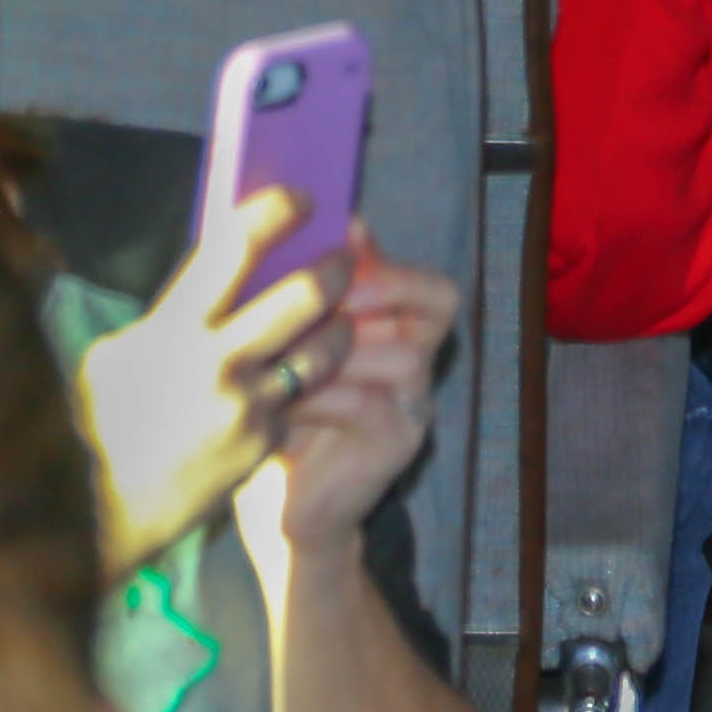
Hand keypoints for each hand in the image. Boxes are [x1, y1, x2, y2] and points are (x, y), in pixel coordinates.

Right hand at [70, 184, 345, 576]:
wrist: (95, 515)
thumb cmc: (95, 424)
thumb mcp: (116, 354)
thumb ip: (170, 316)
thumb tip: (218, 280)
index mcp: (174, 326)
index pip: (238, 247)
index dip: (277, 212)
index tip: (303, 197)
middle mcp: (218, 360)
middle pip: (304, 294)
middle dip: (334, 268)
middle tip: (343, 258)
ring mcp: (246, 406)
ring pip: (322, 351)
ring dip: (338, 329)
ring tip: (340, 320)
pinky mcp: (262, 445)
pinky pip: (297, 404)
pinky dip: (298, 391)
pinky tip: (295, 385)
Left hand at [272, 238, 460, 548]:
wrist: (276, 496)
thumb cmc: (282, 404)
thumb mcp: (296, 339)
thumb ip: (319, 282)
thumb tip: (344, 215)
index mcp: (400, 330)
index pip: (435, 288)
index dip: (396, 270)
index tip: (342, 254)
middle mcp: (420, 364)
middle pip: (434, 310)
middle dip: (378, 296)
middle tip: (325, 302)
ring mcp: (415, 407)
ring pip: (404, 357)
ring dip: (341, 349)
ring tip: (286, 353)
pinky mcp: (399, 447)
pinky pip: (372, 406)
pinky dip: (324, 395)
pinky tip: (283, 398)